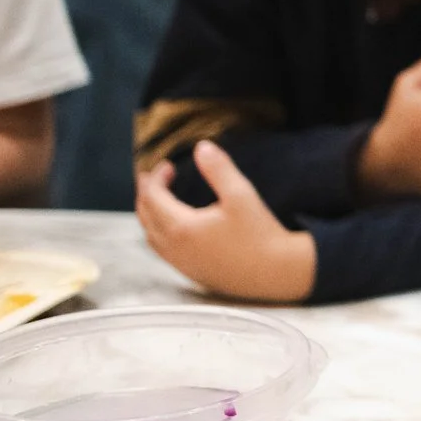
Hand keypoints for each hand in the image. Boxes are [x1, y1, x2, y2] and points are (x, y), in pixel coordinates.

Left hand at [135, 144, 316, 302]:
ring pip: (151, 236)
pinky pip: (162, 250)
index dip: (155, 178)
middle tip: (153, 178)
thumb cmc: (259, 234)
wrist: (275, 273)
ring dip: (149, 214)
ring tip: (157, 199)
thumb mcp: (241, 195)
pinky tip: (173, 227)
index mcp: (181, 227)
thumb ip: (219, 169)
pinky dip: (158, 232)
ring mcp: (181, 263)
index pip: (153, 198)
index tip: (167, 165)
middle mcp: (174, 248)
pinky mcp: (191, 272)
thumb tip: (202, 147)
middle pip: (145, 217)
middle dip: (146, 194)